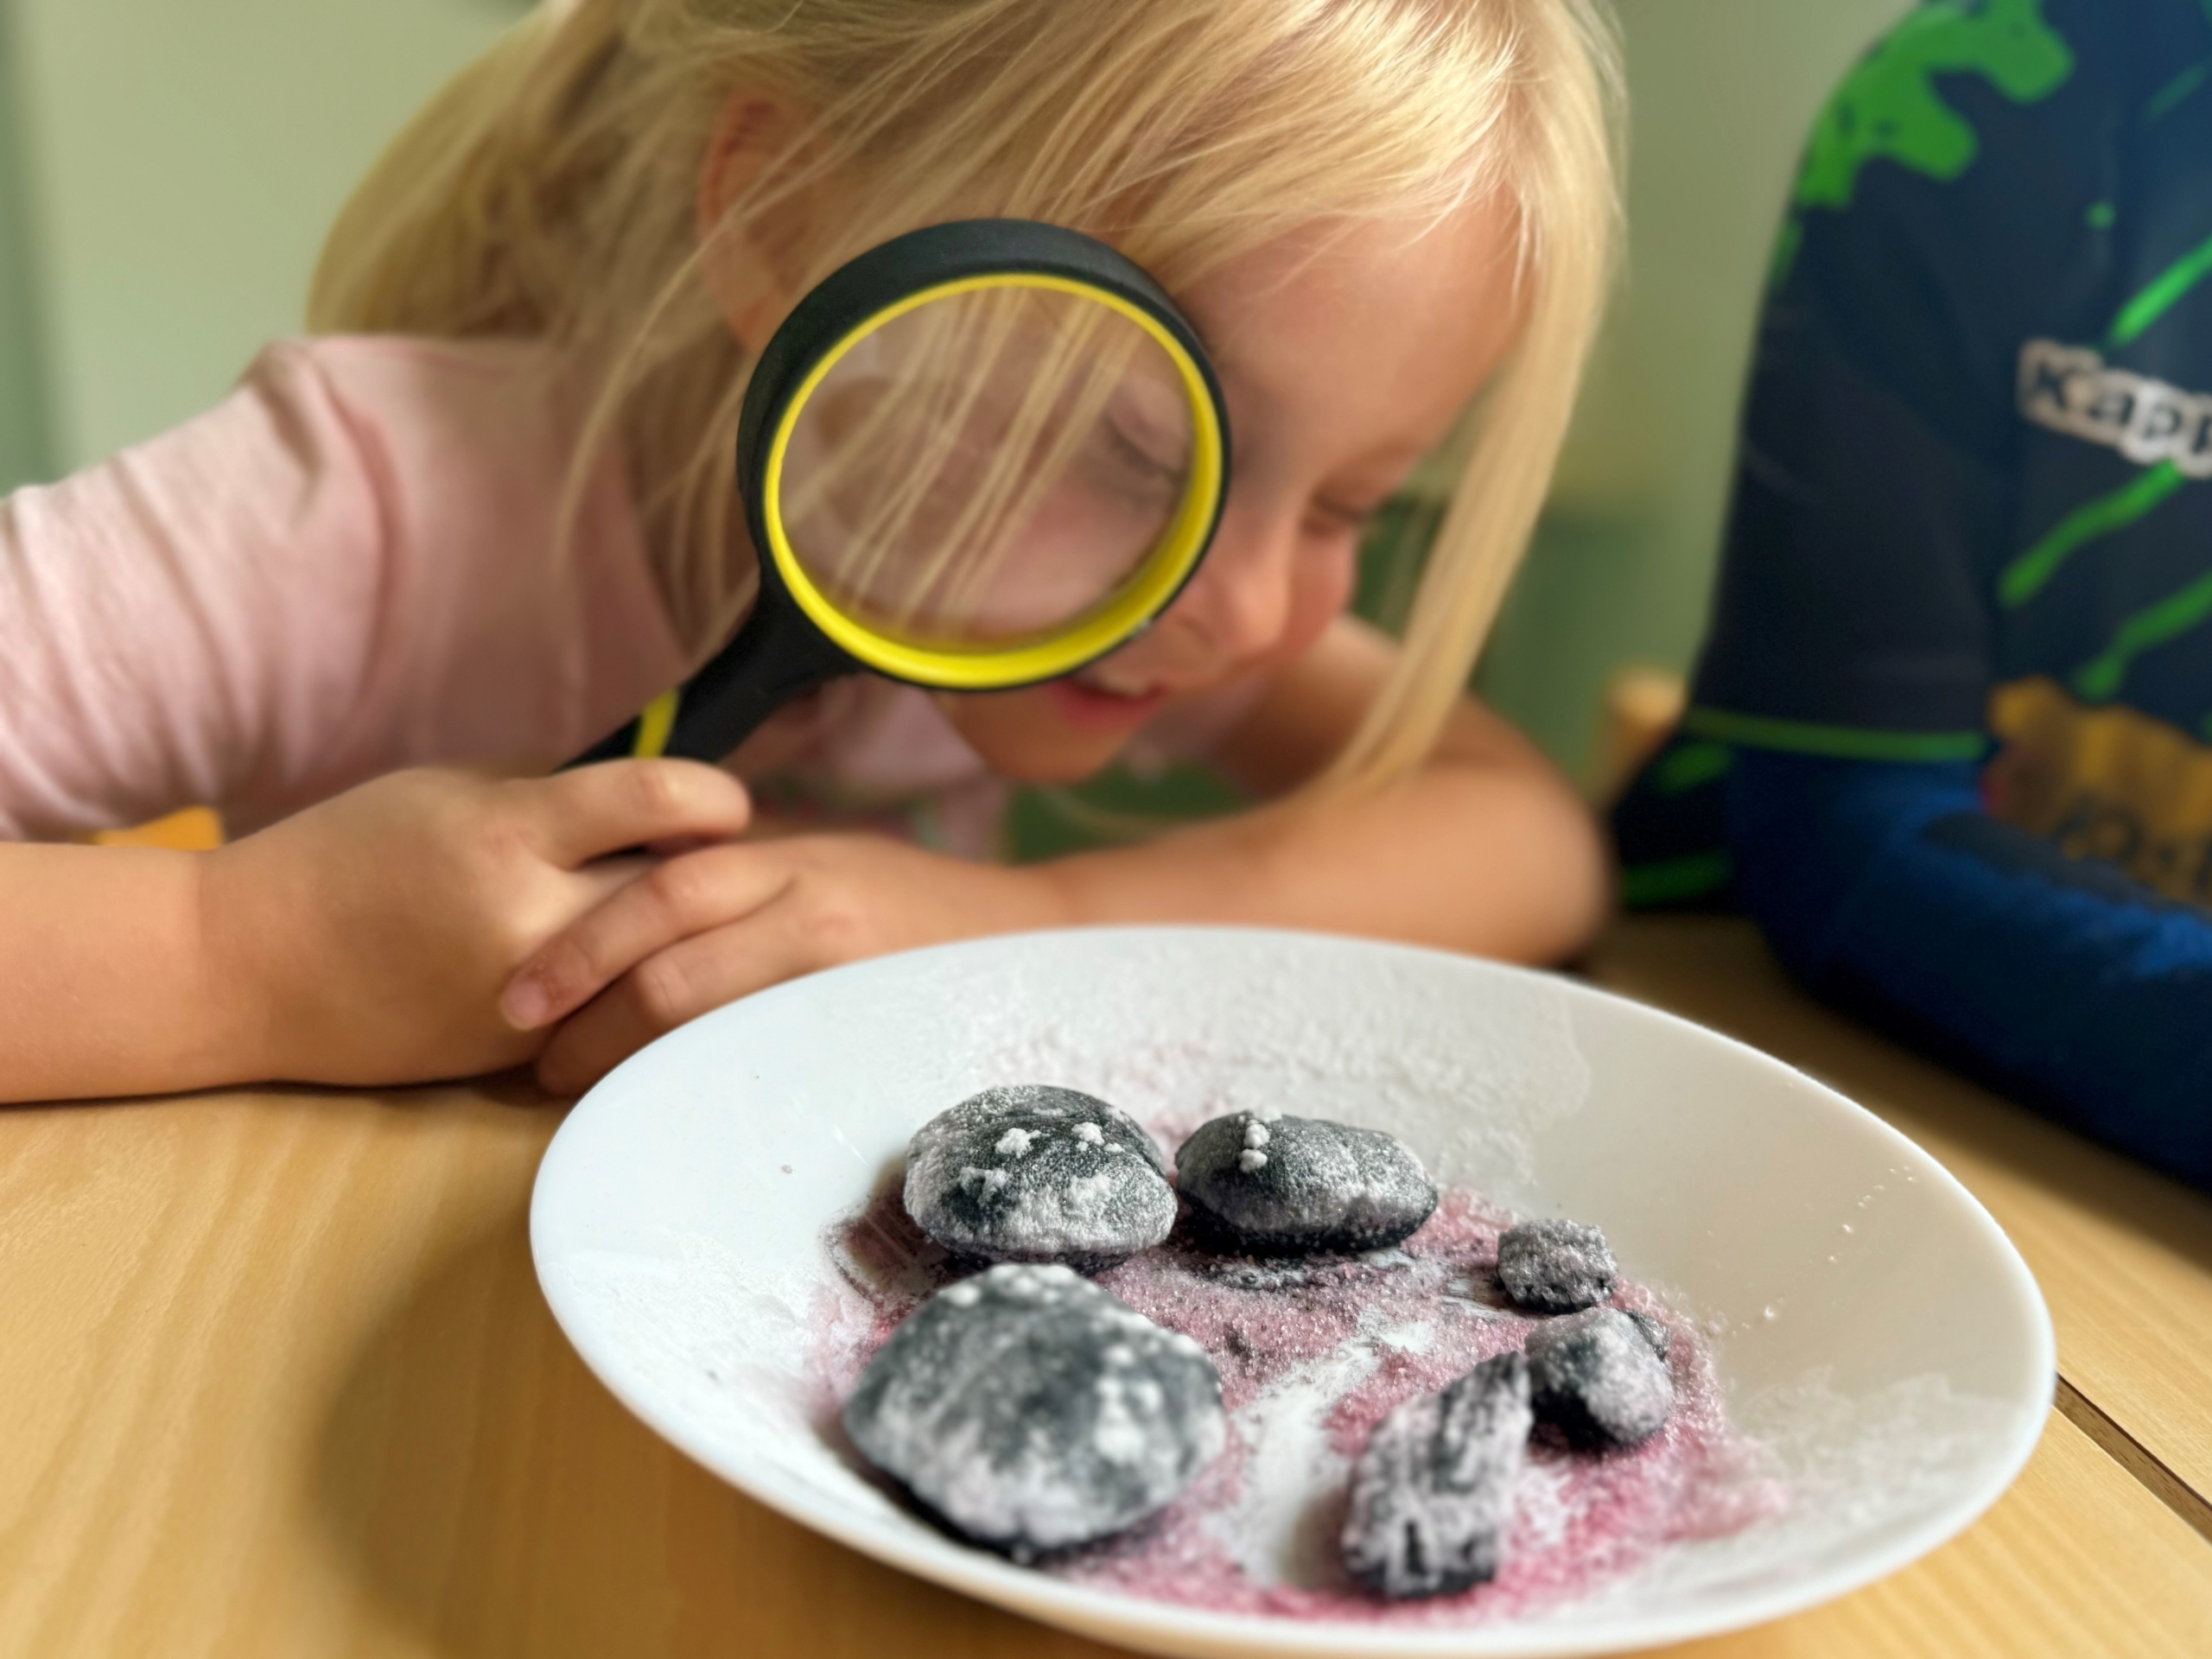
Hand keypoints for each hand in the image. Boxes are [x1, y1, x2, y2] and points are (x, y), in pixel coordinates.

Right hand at [198, 761, 751, 1086]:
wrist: (248, 968)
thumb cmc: (351, 856)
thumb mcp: (453, 794)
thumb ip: (559, 801)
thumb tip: (662, 808)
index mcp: (506, 833)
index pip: (656, 801)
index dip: (713, 798)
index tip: (727, 806)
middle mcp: (528, 920)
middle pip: (681, 899)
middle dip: (720, 881)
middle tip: (741, 870)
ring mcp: (528, 1001)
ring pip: (662, 974)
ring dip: (698, 950)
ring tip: (714, 927)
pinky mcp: (521, 1056)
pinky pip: (620, 1024)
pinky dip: (649, 1000)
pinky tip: (665, 981)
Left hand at [503, 834, 1073, 1093]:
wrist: (1042, 940)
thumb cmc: (915, 913)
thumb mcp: (827, 869)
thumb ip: (739, 891)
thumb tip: (615, 937)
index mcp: (791, 856)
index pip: (661, 892)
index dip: (578, 949)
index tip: (517, 1000)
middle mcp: (815, 898)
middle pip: (668, 956)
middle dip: (584, 1014)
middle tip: (533, 1061)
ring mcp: (849, 966)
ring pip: (708, 1006)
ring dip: (625, 1055)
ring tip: (577, 1089)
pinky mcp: (875, 1023)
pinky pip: (770, 1059)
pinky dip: (702, 1084)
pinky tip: (668, 1111)